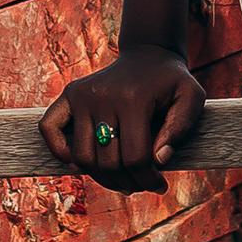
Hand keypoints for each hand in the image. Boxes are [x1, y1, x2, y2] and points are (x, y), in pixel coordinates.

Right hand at [39, 43, 204, 192]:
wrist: (149, 55)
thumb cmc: (172, 82)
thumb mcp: (192, 98)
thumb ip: (180, 128)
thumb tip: (158, 160)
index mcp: (133, 99)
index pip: (136, 157)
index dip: (148, 180)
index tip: (160, 186)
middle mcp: (102, 97)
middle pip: (108, 162)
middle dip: (128, 183)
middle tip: (141, 186)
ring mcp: (82, 95)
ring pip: (82, 156)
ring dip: (102, 178)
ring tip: (122, 180)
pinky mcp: (69, 94)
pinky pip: (50, 128)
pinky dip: (60, 151)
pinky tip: (82, 163)